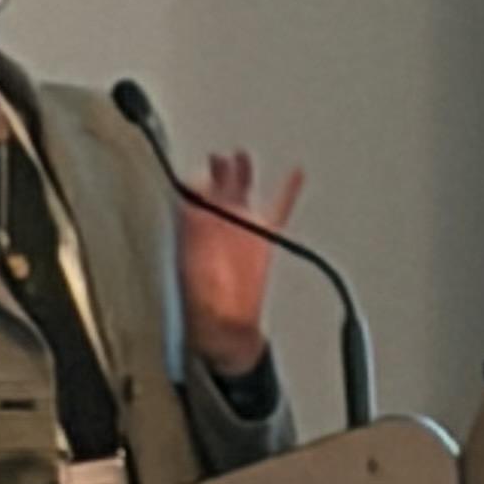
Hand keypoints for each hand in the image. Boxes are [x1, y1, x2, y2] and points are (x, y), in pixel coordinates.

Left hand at [176, 148, 302, 374]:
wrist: (226, 327)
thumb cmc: (203, 308)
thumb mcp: (191, 277)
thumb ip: (192, 253)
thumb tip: (189, 237)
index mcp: (193, 232)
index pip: (190, 198)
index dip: (191, 186)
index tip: (193, 177)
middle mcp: (215, 225)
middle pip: (215, 187)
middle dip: (216, 171)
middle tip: (217, 157)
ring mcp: (239, 228)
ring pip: (241, 191)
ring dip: (241, 173)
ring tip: (241, 156)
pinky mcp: (262, 238)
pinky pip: (278, 208)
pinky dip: (287, 191)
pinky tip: (295, 174)